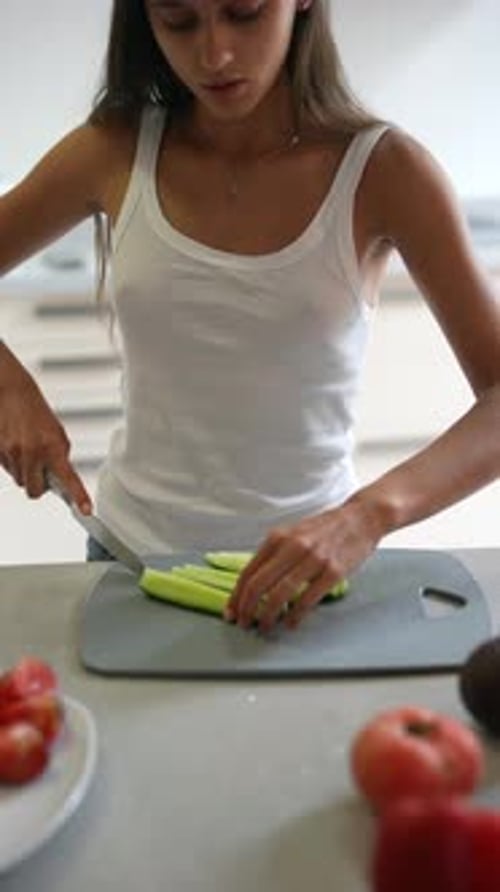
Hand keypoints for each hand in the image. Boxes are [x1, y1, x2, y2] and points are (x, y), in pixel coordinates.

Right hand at [0, 346, 90, 512]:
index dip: (78, 495)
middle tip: (43, 471)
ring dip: (26, 473)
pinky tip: (16, 446)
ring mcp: (12, 453)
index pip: (68, 478)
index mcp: (52, 446)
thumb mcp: (57, 433)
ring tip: (28, 451)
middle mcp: (32, 452)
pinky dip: (13, 464)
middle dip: (39, 486)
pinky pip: (8, 471)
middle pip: (35, 491)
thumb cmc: (36, 412)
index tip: (86, 510)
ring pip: (20, 482)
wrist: (11, 392)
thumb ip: (59, 457)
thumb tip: (59, 479)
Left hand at [225, 494, 384, 631]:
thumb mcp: (293, 534)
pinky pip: (307, 600)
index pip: (248, 572)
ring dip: (268, 616)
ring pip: (279, 595)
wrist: (360, 518)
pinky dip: (294, 616)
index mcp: (278, 537)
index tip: (231, 612)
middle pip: (258, 585)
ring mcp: (313, 559)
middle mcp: (292, 547)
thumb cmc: (324, 529)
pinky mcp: (333, 572)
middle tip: (244, 624)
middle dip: (246, 609)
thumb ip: (274, 554)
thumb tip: (253, 584)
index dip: (236, 597)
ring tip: (265, 626)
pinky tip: (290, 624)